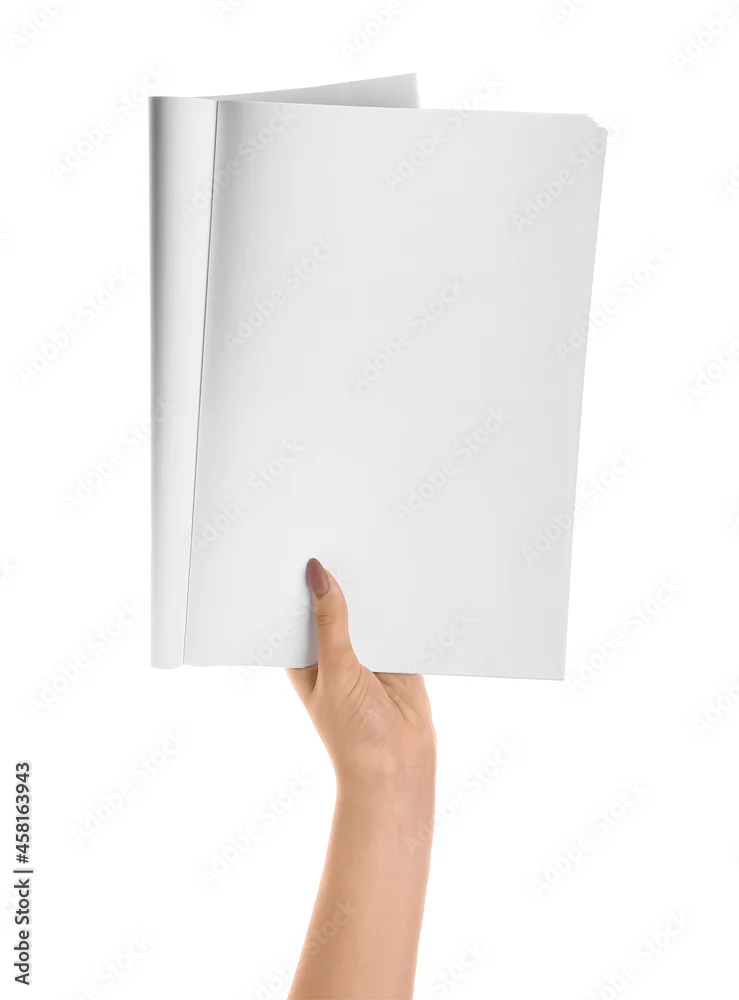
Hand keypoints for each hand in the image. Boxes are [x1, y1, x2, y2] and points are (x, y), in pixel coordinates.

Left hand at [287, 558, 435, 795]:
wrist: (399, 768)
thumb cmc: (353, 735)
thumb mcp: (336, 671)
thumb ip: (331, 622)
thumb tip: (316, 574)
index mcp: (303, 656)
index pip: (293, 608)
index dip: (294, 580)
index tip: (295, 543)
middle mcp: (332, 650)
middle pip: (331, 603)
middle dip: (335, 577)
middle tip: (334, 532)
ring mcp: (365, 651)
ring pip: (365, 608)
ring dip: (369, 587)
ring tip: (368, 542)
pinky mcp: (397, 653)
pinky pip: (396, 618)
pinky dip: (399, 602)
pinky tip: (401, 573)